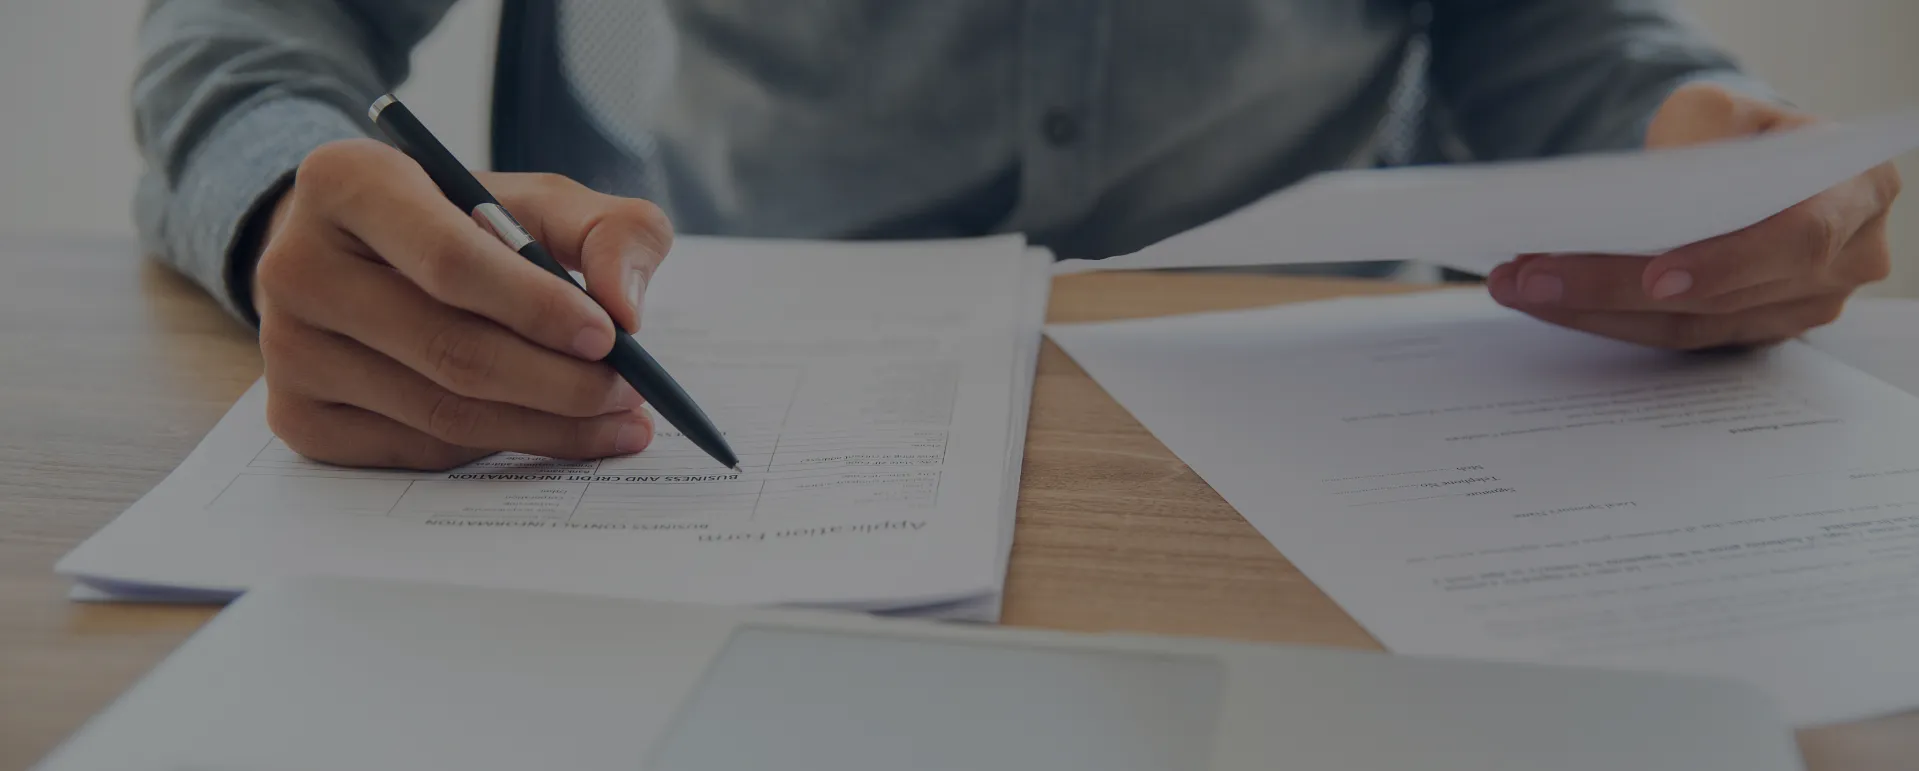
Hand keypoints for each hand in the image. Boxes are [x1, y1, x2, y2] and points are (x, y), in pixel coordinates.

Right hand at [254, 138, 672, 469]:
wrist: (362, 258)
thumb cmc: (463, 223)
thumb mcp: (540, 201)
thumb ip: (610, 230)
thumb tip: (626, 308)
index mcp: (346, 182)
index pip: (449, 260)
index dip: (536, 306)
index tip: (610, 336)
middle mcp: (294, 265)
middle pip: (449, 349)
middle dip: (559, 382)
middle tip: (630, 393)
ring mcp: (286, 350)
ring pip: (440, 413)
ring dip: (545, 426)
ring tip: (615, 419)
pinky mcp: (296, 417)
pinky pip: (418, 451)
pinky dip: (497, 447)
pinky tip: (547, 430)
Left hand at [1487, 82, 1901, 349]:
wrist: (1754, 164)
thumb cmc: (1741, 133)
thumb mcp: (1720, 110)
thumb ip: (1694, 141)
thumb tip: (1639, 199)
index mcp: (1857, 190)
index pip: (1797, 238)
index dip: (1726, 263)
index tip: (1654, 277)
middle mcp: (1846, 260)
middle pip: (1723, 294)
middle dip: (1614, 285)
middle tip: (1531, 273)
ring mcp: (1802, 307)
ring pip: (1689, 327)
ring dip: (1593, 310)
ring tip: (1519, 284)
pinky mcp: (1753, 332)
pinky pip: (1675, 339)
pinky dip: (1606, 319)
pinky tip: (1549, 300)